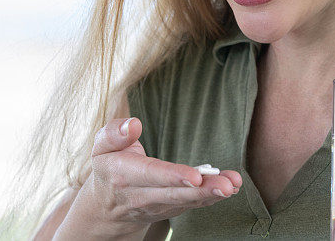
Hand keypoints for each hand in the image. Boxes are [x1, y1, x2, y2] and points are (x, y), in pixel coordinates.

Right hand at [59, 117, 241, 238]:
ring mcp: (157, 206)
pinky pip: (191, 205)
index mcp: (123, 175)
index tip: (195, 176)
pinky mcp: (170, 209)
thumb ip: (114, 133)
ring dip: (211, 194)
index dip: (173, 176)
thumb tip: (133, 125)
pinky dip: (211, 198)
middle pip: (174, 194)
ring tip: (233, 184)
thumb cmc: (108, 164)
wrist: (105, 206)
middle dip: (201, 190)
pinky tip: (230, 188)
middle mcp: (141, 195)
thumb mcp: (101, 146)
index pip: (150, 175)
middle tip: (226, 185)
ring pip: (186, 201)